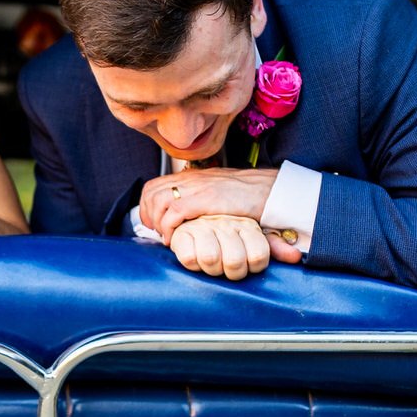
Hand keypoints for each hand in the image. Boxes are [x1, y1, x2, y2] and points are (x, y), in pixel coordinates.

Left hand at [138, 167, 275, 237]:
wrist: (270, 189)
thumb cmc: (246, 196)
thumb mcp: (216, 193)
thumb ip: (198, 199)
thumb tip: (182, 216)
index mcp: (191, 177)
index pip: (153, 186)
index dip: (146, 207)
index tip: (154, 225)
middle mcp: (191, 179)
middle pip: (151, 192)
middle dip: (148, 216)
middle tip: (158, 233)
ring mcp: (198, 187)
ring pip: (158, 201)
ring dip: (158, 223)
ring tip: (167, 237)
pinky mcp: (206, 199)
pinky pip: (175, 212)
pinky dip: (170, 228)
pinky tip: (176, 239)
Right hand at [168, 214, 271, 280]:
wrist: (195, 211)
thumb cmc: (228, 228)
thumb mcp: (255, 234)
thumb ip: (275, 245)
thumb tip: (294, 256)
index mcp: (247, 225)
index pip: (258, 256)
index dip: (253, 268)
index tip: (247, 266)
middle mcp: (226, 224)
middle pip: (235, 262)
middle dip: (231, 273)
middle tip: (226, 269)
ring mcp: (203, 227)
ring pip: (211, 259)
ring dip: (210, 269)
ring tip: (209, 264)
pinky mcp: (182, 233)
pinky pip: (189, 258)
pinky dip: (192, 263)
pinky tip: (193, 256)